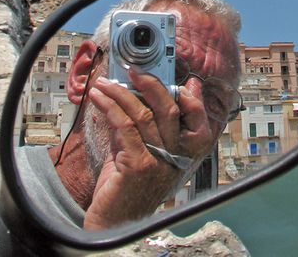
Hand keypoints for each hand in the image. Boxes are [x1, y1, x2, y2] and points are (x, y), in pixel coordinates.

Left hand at [82, 69, 220, 229]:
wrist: (111, 226)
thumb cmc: (123, 191)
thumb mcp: (136, 154)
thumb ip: (138, 129)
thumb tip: (131, 99)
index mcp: (180, 157)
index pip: (198, 125)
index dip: (195, 102)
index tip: (186, 83)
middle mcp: (173, 159)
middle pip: (170, 110)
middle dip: (152, 85)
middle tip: (135, 71)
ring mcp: (158, 162)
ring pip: (144, 114)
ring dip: (121, 93)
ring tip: (105, 83)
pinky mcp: (138, 165)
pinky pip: (125, 126)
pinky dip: (110, 107)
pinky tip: (99, 98)